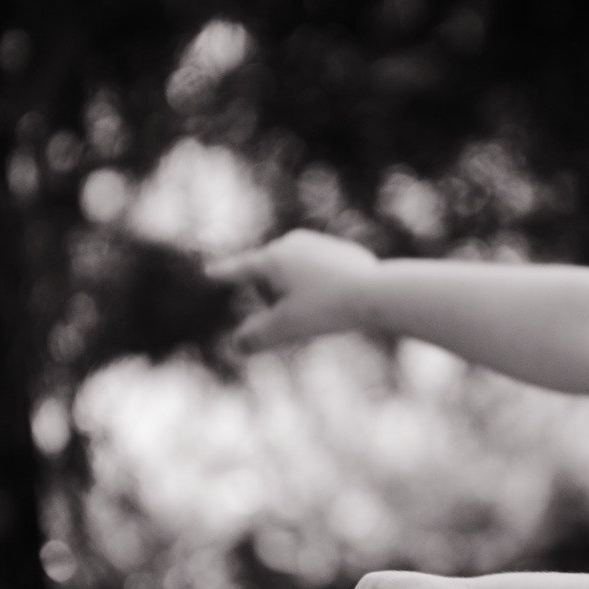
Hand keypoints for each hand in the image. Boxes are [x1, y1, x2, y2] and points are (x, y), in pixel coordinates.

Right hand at [205, 229, 379, 351]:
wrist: (378, 291)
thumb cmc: (328, 308)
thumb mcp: (287, 326)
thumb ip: (257, 337)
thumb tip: (236, 345)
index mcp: (274, 258)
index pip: (242, 270)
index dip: (225, 275)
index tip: (210, 273)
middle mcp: (293, 243)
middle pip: (271, 278)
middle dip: (277, 299)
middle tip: (302, 314)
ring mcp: (318, 243)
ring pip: (296, 276)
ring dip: (299, 295)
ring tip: (323, 307)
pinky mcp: (339, 250)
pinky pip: (320, 274)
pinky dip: (321, 289)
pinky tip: (340, 297)